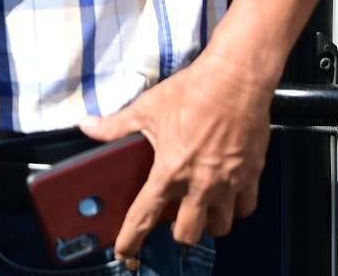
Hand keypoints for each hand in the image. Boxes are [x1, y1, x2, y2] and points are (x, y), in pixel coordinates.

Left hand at [80, 48, 271, 269]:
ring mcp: (229, 183)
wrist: (234, 81)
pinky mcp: (251, 175)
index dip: (132, 239)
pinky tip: (226, 196)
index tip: (126, 255)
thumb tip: (87, 126)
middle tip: (174, 221)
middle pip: (189, 234)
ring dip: (209, 222)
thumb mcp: (145, 108)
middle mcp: (200, 185)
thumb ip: (115, 125)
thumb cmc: (190, 93)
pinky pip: (245, 207)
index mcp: (170, 171)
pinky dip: (235, 207)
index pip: (145, 216)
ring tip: (200, 209)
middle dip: (179, 233)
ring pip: (221, 225)